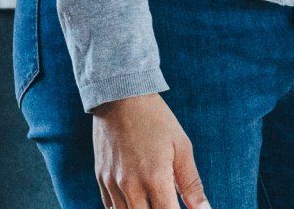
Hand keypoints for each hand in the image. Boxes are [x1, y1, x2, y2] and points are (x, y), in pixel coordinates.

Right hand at [91, 93, 209, 208]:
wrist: (120, 96)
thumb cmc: (155, 119)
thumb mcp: (181, 147)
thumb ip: (192, 184)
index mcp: (155, 178)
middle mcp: (131, 185)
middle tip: (168, 203)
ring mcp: (112, 183)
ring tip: (153, 202)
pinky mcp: (101, 178)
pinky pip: (111, 208)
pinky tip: (137, 203)